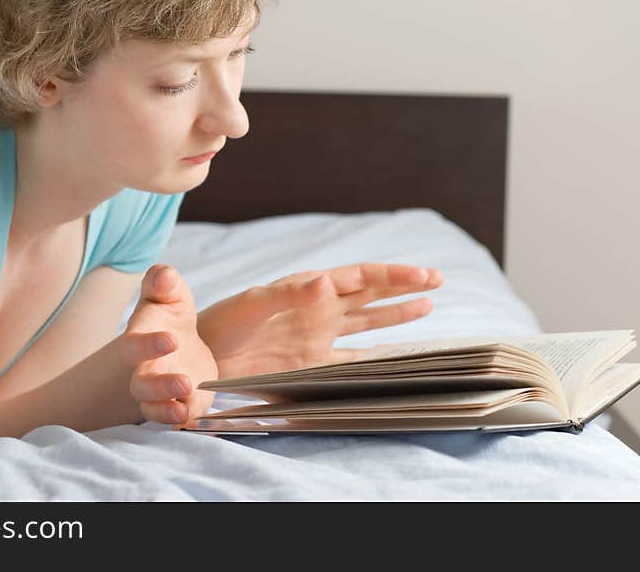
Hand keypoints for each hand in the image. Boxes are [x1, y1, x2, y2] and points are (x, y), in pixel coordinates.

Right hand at [121, 264, 217, 425]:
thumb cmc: (171, 313)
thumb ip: (164, 282)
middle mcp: (145, 369)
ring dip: (167, 410)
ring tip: (184, 408)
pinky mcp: (178, 404)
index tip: (172, 339)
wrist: (181, 341)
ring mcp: (160, 391)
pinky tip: (193, 417)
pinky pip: (174, 419)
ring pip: (153, 408)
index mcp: (140, 339)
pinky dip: (182, 420)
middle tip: (185, 381)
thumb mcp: (172, 293)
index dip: (149, 345)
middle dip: (160, 386)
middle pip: (141, 386)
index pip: (135, 345)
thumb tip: (163, 275)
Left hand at [197, 263, 442, 378]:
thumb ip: (289, 294)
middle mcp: (319, 311)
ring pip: (366, 323)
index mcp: (308, 290)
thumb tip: (327, 281)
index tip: (424, 275)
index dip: (392, 274)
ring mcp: (318, 338)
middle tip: (437, 280)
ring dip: (394, 315)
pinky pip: (351, 359)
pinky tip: (393, 355)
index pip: (359, 277)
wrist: (202, 357)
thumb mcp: (253, 304)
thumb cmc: (221, 324)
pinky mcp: (312, 366)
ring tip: (426, 307)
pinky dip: (374, 358)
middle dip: (402, 287)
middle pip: (370, 295)